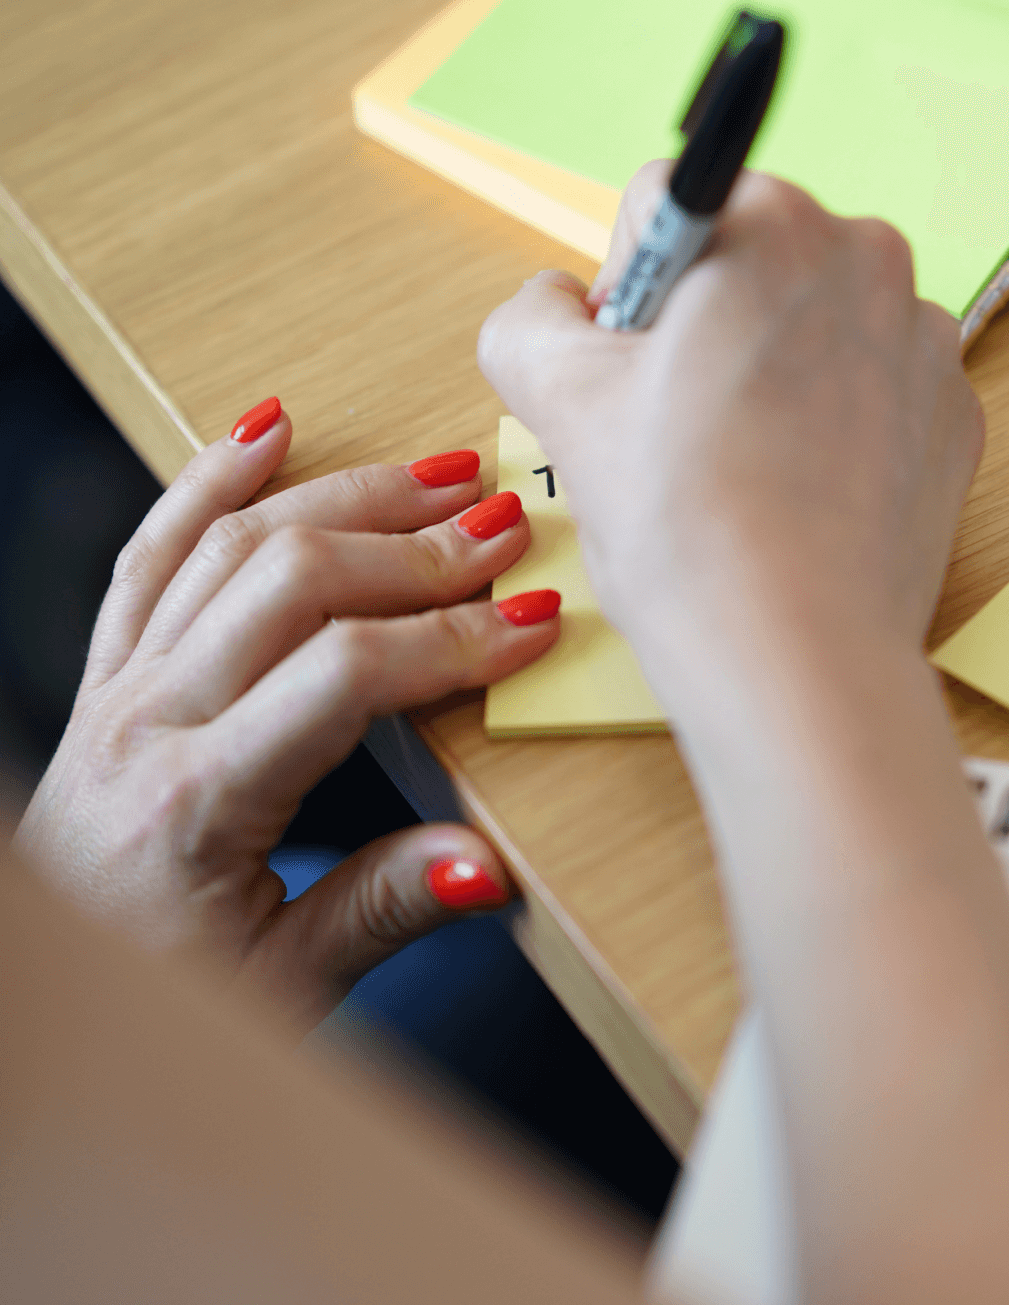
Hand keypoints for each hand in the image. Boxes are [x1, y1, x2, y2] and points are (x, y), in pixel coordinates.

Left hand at [14, 402, 560, 1030]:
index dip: (452, 638)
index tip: (534, 622)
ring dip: (343, 497)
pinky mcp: (108, 677)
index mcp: (195, 802)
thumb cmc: (156, 1003)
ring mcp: (118, 689)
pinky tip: (267, 431)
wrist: (42, 1003)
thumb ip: (382, 912)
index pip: (343, 675)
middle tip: (506, 526)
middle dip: (414, 547)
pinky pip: (151, 554)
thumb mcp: (282, 984)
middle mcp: (144, 723)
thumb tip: (486, 863)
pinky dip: (208, 481)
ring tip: (438, 475)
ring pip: (229, 545)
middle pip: (291, 581)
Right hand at [475, 162, 982, 686]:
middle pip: (749, 269)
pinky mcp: (957, 420)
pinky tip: (801, 496)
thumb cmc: (686, 522)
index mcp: (771, 219)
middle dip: (705, 333)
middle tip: (680, 431)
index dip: (625, 296)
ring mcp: (927, 342)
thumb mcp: (556, 397)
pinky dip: (834, 432)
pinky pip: (873, 396)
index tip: (631, 372)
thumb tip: (556, 304)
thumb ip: (531, 316)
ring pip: (813, 332)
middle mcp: (868, 256)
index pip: (664, 211)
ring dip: (772, 380)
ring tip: (742, 473)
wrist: (798, 653)